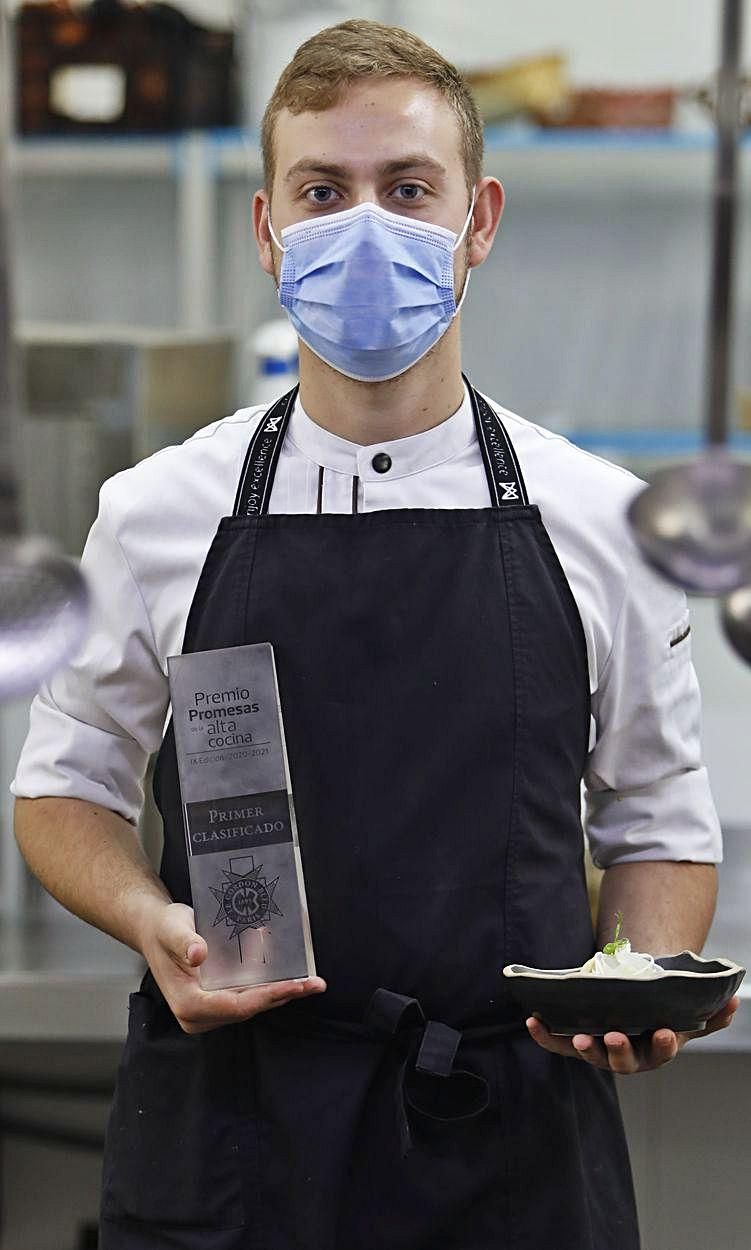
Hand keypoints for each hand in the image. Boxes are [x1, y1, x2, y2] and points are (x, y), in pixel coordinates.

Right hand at [139, 900, 325, 1033]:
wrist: (156, 932)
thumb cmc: (163, 929)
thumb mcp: (171, 927)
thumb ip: (183, 941)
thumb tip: (198, 954)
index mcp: (187, 1003)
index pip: (235, 1006)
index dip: (266, 997)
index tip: (292, 985)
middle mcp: (199, 1014)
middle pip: (248, 1009)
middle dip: (283, 995)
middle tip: (314, 983)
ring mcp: (209, 1011)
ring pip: (252, 1006)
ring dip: (282, 994)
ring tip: (311, 982)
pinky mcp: (218, 1002)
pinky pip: (249, 998)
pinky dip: (271, 989)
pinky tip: (292, 978)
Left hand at [526, 995, 739, 1073]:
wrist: (633, 1005)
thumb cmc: (660, 1010)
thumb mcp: (686, 1012)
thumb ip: (711, 1013)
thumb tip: (733, 1003)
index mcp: (654, 1049)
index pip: (660, 1051)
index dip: (661, 1043)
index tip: (663, 1031)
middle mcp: (626, 1056)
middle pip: (622, 1061)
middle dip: (619, 1051)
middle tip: (615, 1036)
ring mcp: (599, 1049)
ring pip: (591, 1055)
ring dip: (584, 1047)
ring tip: (581, 1036)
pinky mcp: (575, 1042)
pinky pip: (558, 1043)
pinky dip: (545, 1036)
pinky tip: (533, 1020)